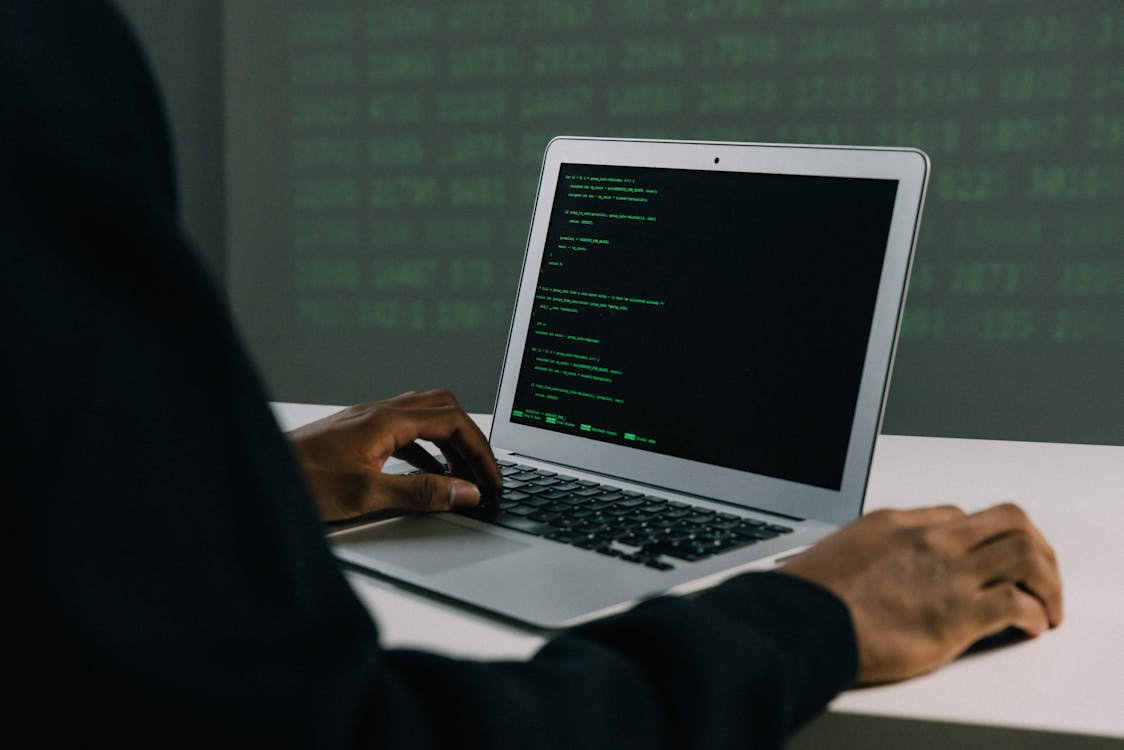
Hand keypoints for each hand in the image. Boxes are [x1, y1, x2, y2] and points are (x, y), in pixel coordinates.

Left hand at [287, 390, 501, 521]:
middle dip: (470, 440)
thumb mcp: (368, 494)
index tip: (492, 478)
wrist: (255, 479)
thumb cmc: (300, 483)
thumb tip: (465, 492)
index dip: (480, 450)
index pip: (452, 421)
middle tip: (484, 473)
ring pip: (424, 419)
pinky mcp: (356, 435)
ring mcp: (366, 421)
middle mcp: (378, 413)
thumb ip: (422, 493)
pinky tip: (427, 474)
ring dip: (449, 445)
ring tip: (462, 477)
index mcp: (386, 420)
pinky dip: (426, 451)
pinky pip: (405, 433)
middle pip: (443, 409)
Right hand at [779, 503, 1061, 684]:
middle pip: (1009, 520)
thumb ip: (869, 551)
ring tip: (1045, 605)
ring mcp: (946, 573)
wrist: (802, 622)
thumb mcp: (837, 551)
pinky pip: (1017, 602)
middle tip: (1039, 575)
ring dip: (1047, 581)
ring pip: (1025, 553)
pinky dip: (1034, 615)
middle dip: (1035, 548)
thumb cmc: (810, 597)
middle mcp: (929, 540)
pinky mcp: (956, 614)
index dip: (982, 541)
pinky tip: (1030, 626)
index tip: (986, 563)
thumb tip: (874, 566)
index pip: (960, 516)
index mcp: (897, 523)